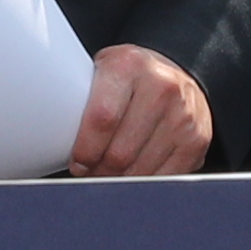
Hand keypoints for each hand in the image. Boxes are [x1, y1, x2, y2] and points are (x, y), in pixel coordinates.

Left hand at [69, 45, 212, 177]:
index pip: (102, 118)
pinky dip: (144, 184)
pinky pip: (164, 178)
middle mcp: (161, 88)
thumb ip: (84, 99)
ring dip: (120, 180)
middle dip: (99, 170)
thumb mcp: (104, 72)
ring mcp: (183, 115)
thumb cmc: (130, 78)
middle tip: (91, 171)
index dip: (85, 150)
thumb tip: (53, 139)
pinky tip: (134, 174)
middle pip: (121, 152)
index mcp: (129, 66)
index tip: (78, 162)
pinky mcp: (197, 140)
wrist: (178, 73)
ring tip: (110, 172)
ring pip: (140, 170)